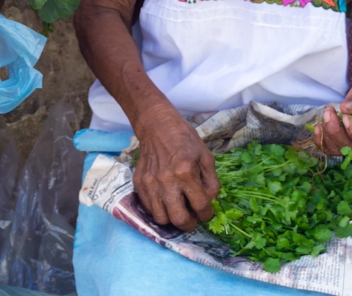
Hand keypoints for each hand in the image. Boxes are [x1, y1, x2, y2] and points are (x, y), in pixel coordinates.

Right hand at [131, 106, 219, 230]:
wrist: (157, 126)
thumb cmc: (184, 139)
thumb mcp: (206, 156)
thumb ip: (211, 182)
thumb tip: (210, 202)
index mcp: (186, 172)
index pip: (200, 206)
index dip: (207, 214)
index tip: (206, 213)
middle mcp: (166, 180)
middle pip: (179, 219)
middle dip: (189, 224)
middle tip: (192, 218)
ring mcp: (150, 183)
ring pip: (161, 218)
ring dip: (172, 219)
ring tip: (178, 211)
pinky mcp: (139, 183)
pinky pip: (148, 207)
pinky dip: (158, 209)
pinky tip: (165, 201)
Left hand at [313, 74, 351, 155]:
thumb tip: (346, 108)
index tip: (345, 116)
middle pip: (347, 146)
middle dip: (334, 131)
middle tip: (329, 111)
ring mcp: (351, 140)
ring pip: (336, 148)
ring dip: (326, 133)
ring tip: (326, 113)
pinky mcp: (340, 138)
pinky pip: (328, 147)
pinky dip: (320, 139)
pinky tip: (318, 126)